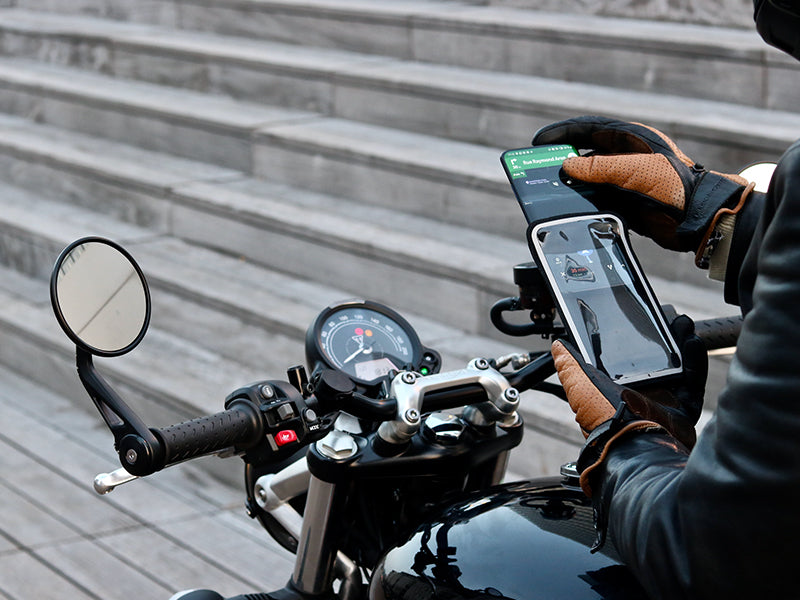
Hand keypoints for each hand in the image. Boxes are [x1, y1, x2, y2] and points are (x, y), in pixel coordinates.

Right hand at [532, 116, 752, 258]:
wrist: (696, 217)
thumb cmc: (672, 185)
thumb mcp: (631, 169)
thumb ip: (597, 167)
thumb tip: (567, 165)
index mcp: (630, 139)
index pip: (589, 128)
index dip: (563, 133)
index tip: (540, 142)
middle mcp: (626, 157)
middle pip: (586, 154)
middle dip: (563, 160)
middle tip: (540, 168)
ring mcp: (625, 180)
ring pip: (589, 178)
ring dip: (572, 184)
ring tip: (549, 190)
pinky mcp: (626, 201)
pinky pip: (597, 199)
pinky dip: (583, 202)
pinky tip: (569, 207)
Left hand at [552, 315, 706, 495]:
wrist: (635, 444)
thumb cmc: (605, 418)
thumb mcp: (579, 386)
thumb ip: (569, 365)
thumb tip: (557, 345)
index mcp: (616, 388)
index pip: (625, 358)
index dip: (634, 338)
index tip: (640, 318)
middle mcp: (640, 394)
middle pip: (655, 359)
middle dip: (661, 337)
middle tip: (665, 317)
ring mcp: (663, 402)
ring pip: (676, 366)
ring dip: (679, 342)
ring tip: (680, 322)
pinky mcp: (683, 410)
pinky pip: (693, 381)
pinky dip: (695, 361)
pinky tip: (692, 341)